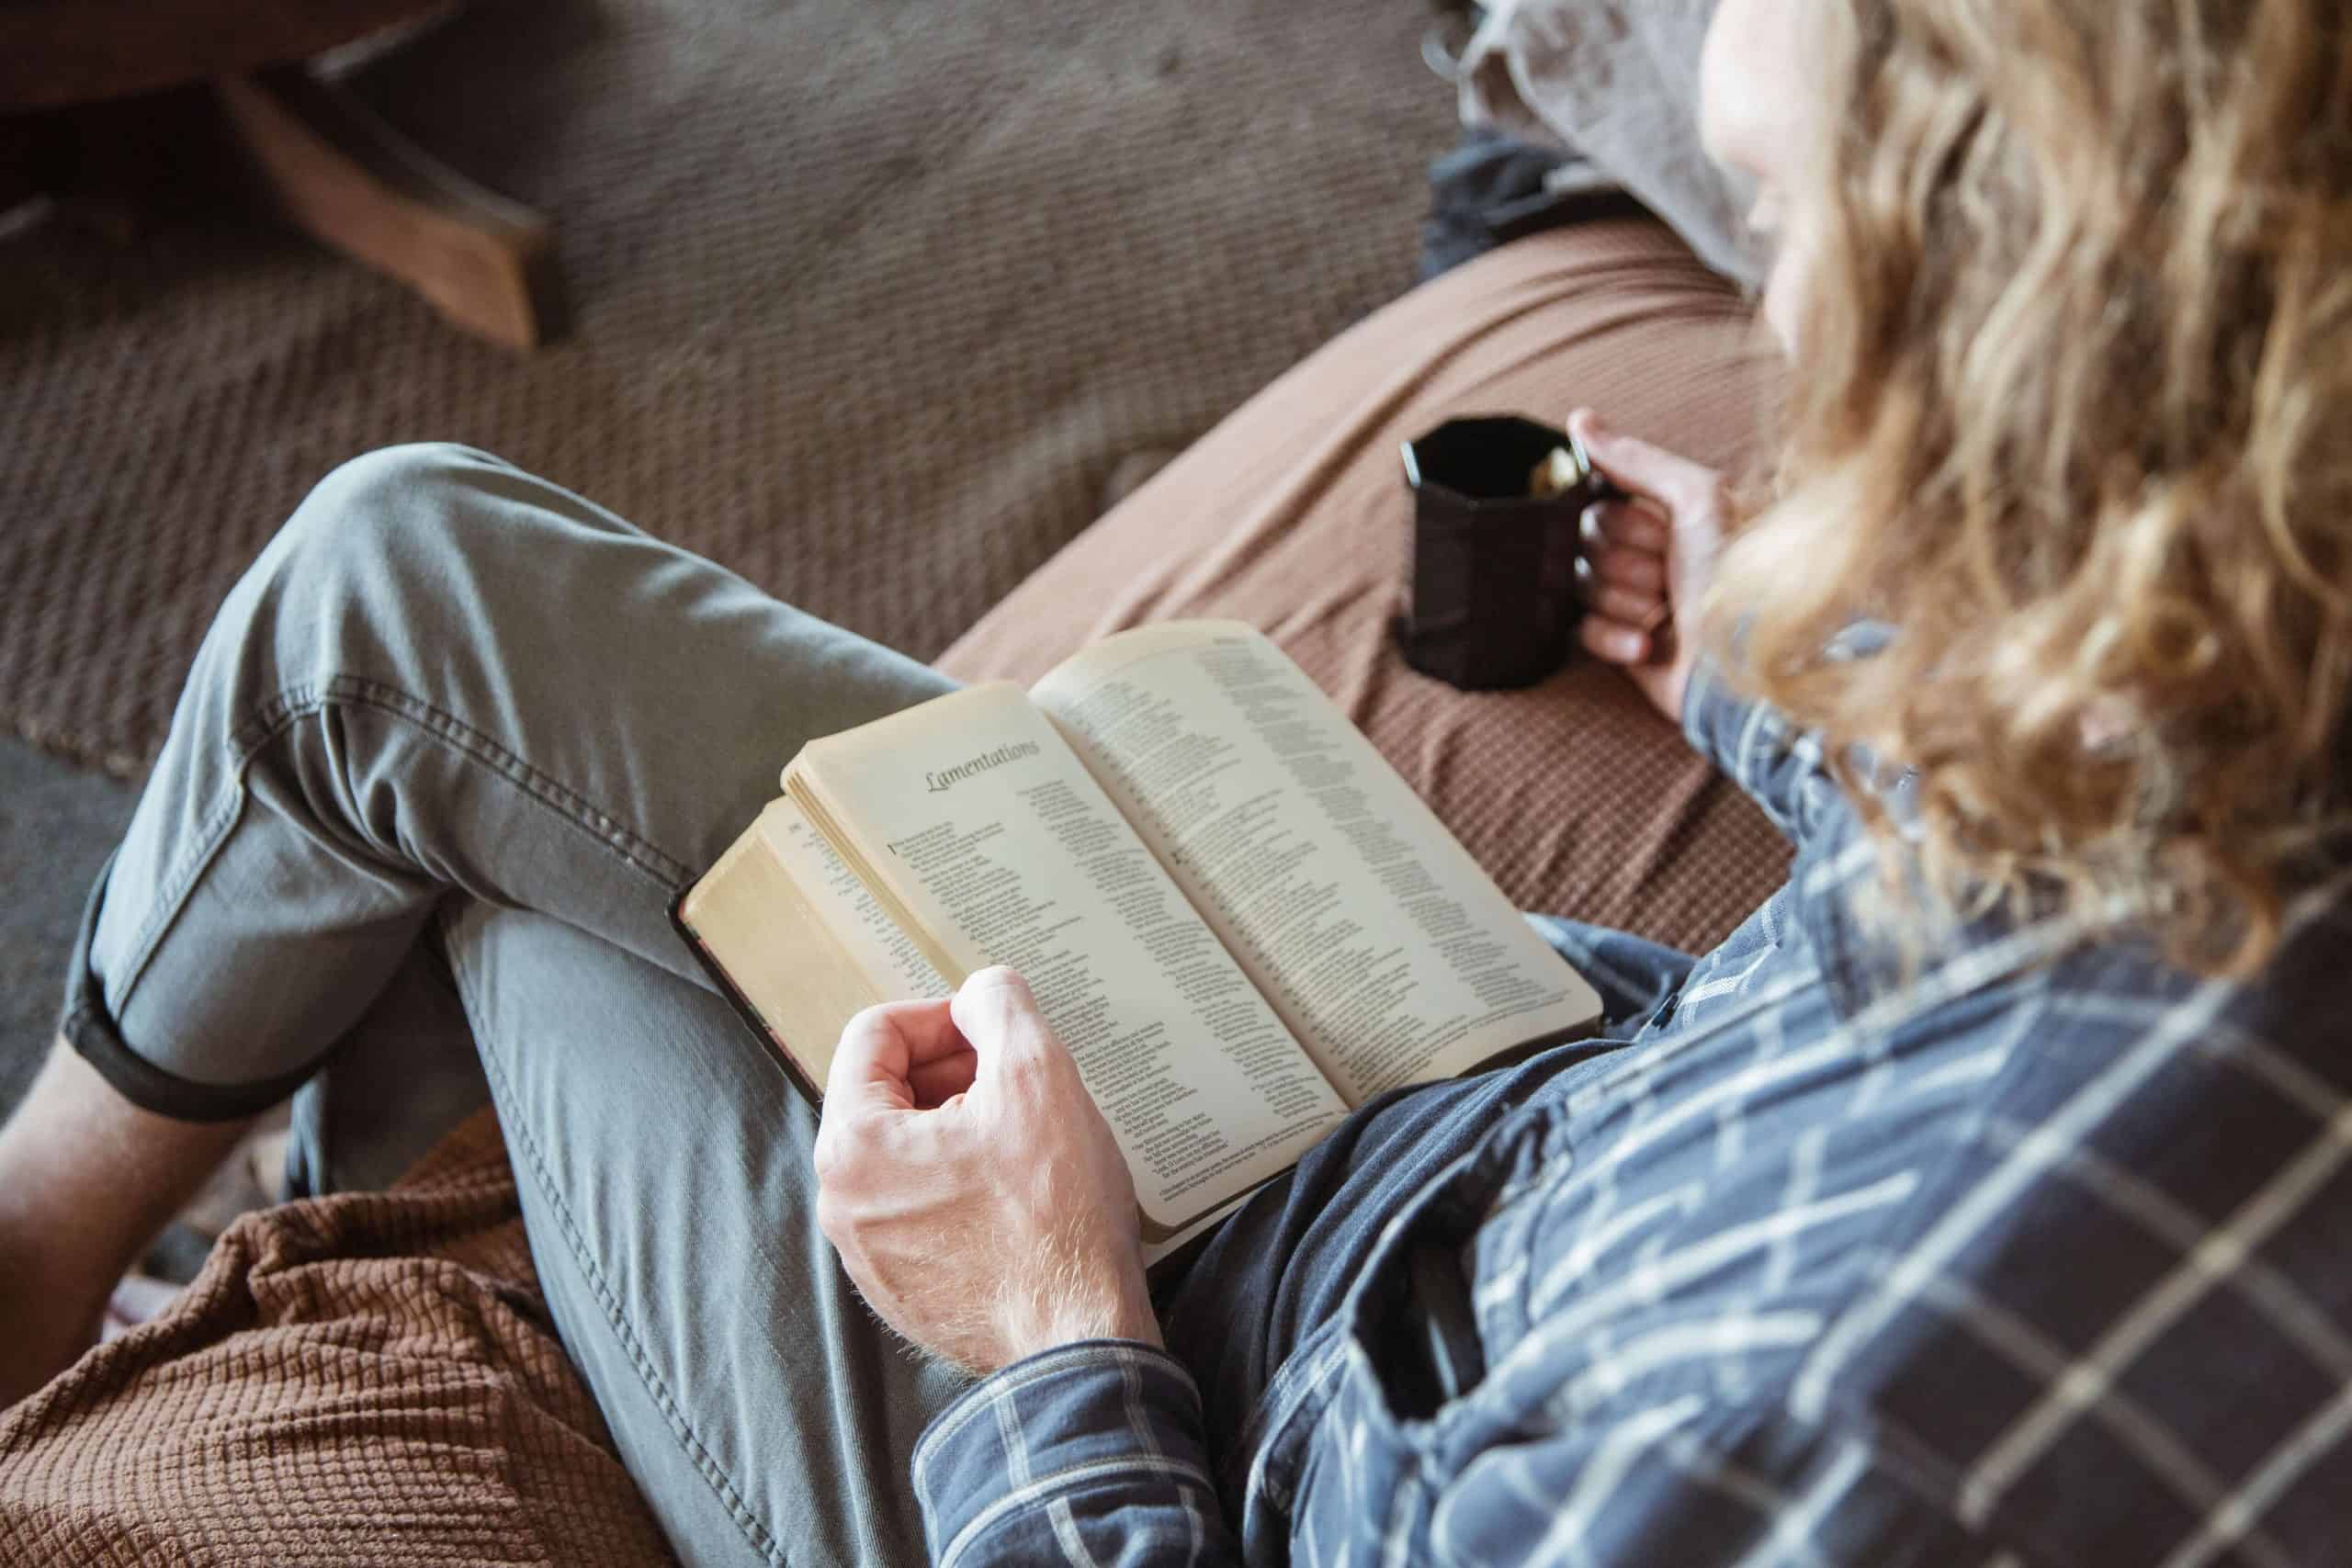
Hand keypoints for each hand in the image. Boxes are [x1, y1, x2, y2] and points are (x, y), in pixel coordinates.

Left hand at [813, 967, 1161, 1374]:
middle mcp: (844, 1204)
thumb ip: (999, 1007)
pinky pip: (923, 1208)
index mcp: (853, 1147)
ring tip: (1026, 1139)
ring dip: (962, 1128)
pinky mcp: (906, 1288)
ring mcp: (872, 1254)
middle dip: (953, 1073)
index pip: (873, 1035)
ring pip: (908, 1152)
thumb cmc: (1055, 1224)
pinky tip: (1021, 1193)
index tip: (988, 1030)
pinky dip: (965, 1184)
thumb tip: (980, 995)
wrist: (1077, 1341)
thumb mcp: (1038, 1076)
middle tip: (1016, 1080)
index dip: (940, 1016)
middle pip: (887, 1094)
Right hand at [1569, 408, 1736, 723]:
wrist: (1741, 663)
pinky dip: (1615, 638)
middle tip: (1667, 580)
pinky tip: (1650, 646)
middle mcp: (1647, 554)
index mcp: (1666, 515)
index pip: (1599, 504)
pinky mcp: (1620, 645)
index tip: (1661, 536)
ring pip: (1581, 587)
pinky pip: (1581, 631)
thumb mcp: (1697, 500)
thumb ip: (1637, 459)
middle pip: (1585, 545)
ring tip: (1666, 615)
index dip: (1624, 523)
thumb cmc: (1732, 577)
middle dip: (1625, 565)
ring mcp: (1632, 600)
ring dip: (1625, 603)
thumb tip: (1579, 419)